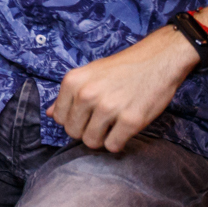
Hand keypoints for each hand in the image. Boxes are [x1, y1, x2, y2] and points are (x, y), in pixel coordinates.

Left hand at [48, 27, 200, 151]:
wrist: (158, 60)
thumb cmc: (122, 68)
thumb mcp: (89, 74)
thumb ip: (68, 95)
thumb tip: (50, 114)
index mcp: (73, 81)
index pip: (59, 118)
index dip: (73, 120)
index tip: (86, 115)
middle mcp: (87, 94)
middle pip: (73, 132)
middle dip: (86, 131)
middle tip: (101, 121)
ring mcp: (109, 107)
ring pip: (91, 142)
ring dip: (102, 138)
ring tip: (113, 125)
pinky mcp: (131, 120)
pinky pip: (113, 146)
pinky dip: (118, 142)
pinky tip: (124, 129)